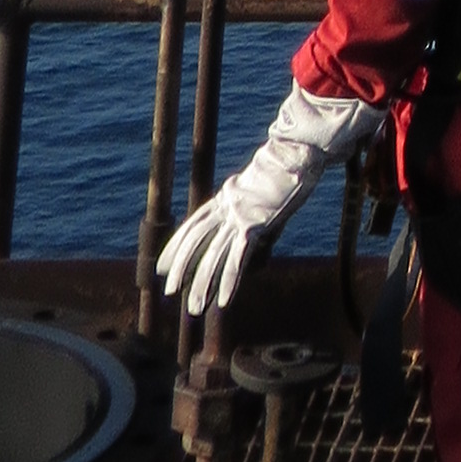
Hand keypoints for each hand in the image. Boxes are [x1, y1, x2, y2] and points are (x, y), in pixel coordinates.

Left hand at [155, 85, 379, 315]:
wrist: (298, 152)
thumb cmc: (286, 171)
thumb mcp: (263, 194)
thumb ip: (254, 221)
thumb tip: (256, 249)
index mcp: (225, 197)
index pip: (193, 226)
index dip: (176, 248)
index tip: (163, 268)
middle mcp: (227, 207)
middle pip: (196, 241)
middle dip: (182, 268)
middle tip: (170, 292)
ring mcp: (239, 215)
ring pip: (213, 255)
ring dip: (202, 285)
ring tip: (195, 309)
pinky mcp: (255, 224)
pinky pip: (238, 258)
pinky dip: (229, 281)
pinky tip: (224, 302)